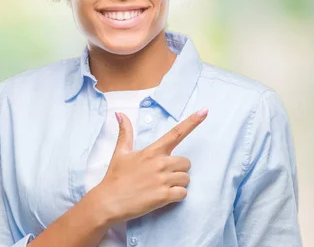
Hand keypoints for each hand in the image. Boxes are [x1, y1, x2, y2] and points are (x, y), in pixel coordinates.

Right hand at [94, 108, 208, 224]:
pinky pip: (183, 193)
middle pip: (186, 162)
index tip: (205, 111)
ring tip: (161, 187)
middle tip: (163, 176)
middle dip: (179, 169)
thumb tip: (120, 113)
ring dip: (178, 184)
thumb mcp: (121, 152)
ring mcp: (163, 180)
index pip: (176, 133)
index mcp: (153, 151)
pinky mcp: (164, 196)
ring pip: (186, 179)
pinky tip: (164, 197)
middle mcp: (160, 163)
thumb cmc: (115, 178)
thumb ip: (125, 132)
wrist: (108, 202)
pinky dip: (177, 196)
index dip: (192, 122)